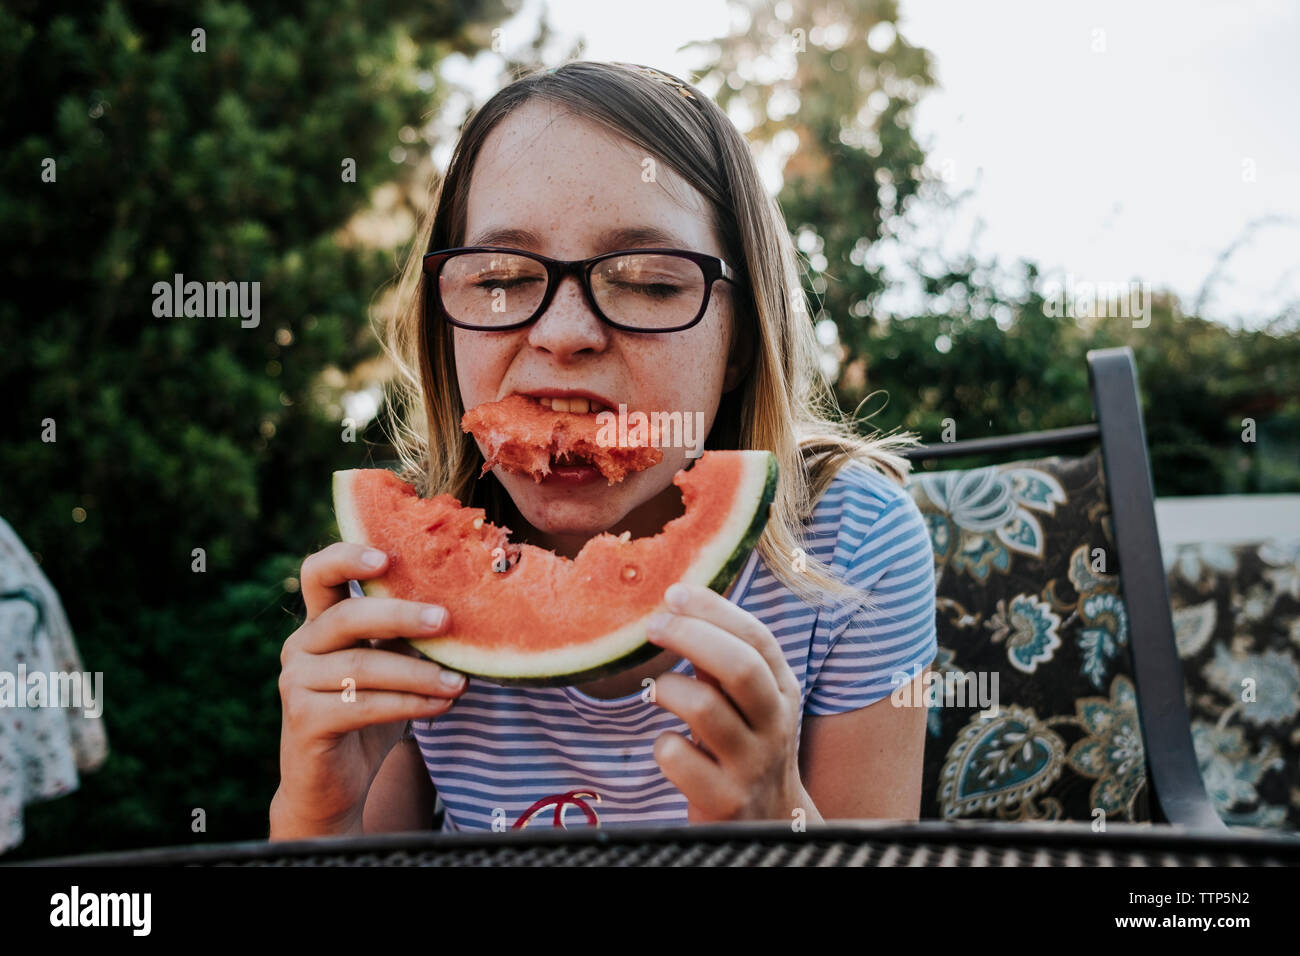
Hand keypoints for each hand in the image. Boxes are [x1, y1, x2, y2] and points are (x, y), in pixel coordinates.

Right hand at [271, 542, 467, 839]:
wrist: (332, 787)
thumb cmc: (368, 717)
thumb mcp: (389, 668)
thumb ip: (406, 638)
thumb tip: (466, 609)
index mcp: (320, 623)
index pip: (319, 573)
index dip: (347, 557)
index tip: (387, 557)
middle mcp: (300, 645)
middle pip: (347, 616)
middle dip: (400, 615)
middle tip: (446, 620)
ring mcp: (295, 682)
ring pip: (362, 665)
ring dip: (418, 672)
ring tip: (459, 682)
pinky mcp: (303, 719)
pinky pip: (363, 705)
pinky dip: (408, 704)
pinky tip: (441, 705)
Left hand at [644, 583, 818, 824]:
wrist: (769, 827)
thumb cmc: (746, 747)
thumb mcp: (750, 703)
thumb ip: (722, 662)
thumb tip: (677, 606)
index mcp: (782, 690)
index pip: (757, 637)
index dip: (714, 609)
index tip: (674, 592)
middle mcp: (774, 725)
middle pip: (740, 667)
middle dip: (691, 636)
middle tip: (654, 626)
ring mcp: (751, 765)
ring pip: (705, 709)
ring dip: (669, 689)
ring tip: (658, 692)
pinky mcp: (724, 801)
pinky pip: (679, 759)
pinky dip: (663, 746)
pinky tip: (668, 747)